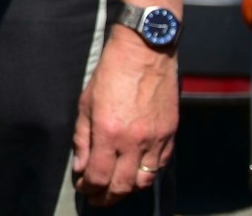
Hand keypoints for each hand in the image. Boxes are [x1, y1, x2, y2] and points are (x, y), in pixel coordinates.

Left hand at [71, 29, 177, 204]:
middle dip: (107, 197)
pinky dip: (148, 174)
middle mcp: (134, 141)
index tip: (83, 189)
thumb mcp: (86, 103)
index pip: (99, 176)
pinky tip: (137, 173)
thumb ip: (82, 139)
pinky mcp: (170, 134)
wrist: (145, 53)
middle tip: (98, 199)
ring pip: (145, 181)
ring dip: (129, 189)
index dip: (89, 188)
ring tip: (117, 189)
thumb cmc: (111, 74)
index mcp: (109, 133)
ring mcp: (156, 140)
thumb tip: (81, 168)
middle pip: (122, 186)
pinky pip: (160, 165)